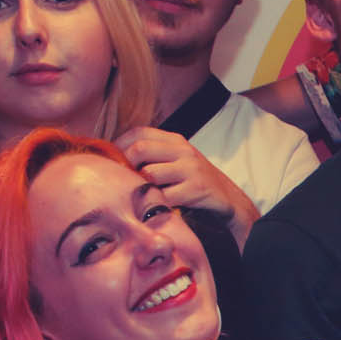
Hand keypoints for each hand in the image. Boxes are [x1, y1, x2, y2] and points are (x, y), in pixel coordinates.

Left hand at [115, 127, 258, 230]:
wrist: (228, 199)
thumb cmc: (195, 182)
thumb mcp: (177, 160)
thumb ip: (154, 155)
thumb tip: (116, 157)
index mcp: (175, 140)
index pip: (139, 132)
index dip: (120, 145)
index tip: (112, 161)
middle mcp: (183, 150)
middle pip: (140, 150)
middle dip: (125, 166)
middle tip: (120, 182)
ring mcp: (190, 169)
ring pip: (150, 174)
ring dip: (141, 188)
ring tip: (139, 195)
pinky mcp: (196, 189)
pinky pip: (164, 196)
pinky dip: (155, 203)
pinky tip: (155, 207)